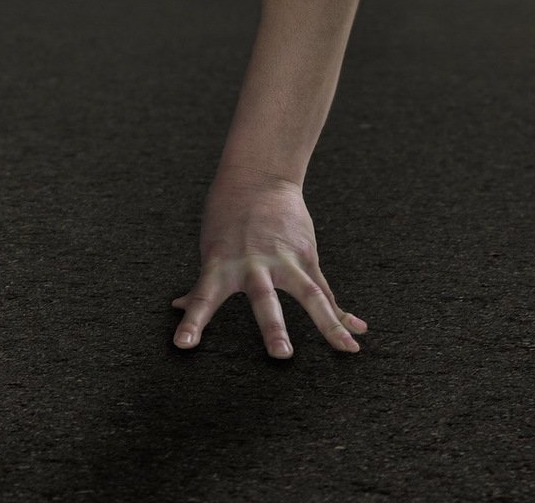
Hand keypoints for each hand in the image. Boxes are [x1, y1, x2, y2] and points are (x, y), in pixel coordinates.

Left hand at [169, 169, 368, 356]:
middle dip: (273, 327)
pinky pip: (326, 291)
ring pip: (310, 295)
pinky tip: (357, 331)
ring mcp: (285, 261)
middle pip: (264, 298)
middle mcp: (254, 264)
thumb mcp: (210, 248)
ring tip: (345, 349)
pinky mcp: (306, 257)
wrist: (258, 178)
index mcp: (221, 264)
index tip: (182, 344)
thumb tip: (177, 306)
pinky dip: (341, 313)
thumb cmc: (227, 216)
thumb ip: (202, 284)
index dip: (192, 321)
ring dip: (327, 323)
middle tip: (280, 355)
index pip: (202, 297)